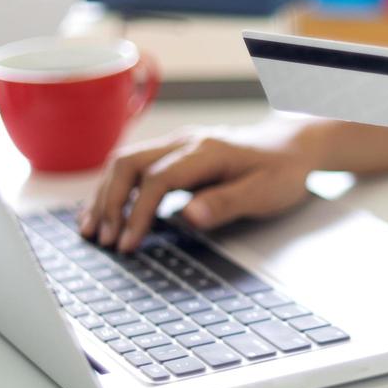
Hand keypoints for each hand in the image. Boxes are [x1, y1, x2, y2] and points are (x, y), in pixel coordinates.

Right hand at [79, 118, 317, 251]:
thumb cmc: (283, 171)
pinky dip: (115, 189)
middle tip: (103, 240)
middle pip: (129, 163)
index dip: (137, 213)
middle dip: (110, 202)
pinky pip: (135, 166)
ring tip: (91, 230)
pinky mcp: (175, 155)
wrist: (295, 146)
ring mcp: (178, 146)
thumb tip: (188, 217)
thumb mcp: (266, 192)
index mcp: (206, 152)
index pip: (157, 179)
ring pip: (126, 162)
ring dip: (105, 195)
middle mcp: (185, 143)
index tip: (128, 245)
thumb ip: (227, 204)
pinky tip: (104, 212)